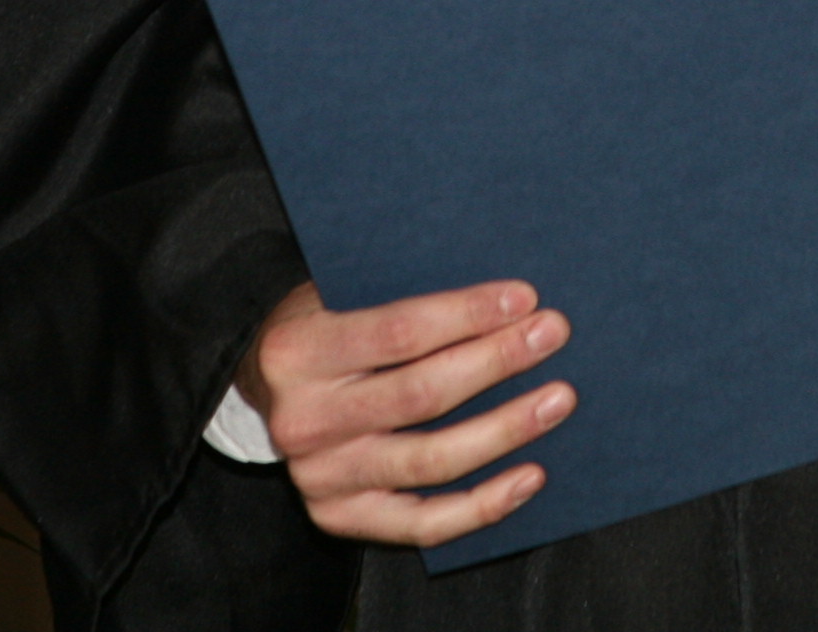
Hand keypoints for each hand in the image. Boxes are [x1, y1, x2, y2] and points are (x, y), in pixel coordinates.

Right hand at [235, 278, 574, 547]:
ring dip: (504, 430)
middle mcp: (302, 420)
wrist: (261, 388)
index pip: (397, 332)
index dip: (466, 314)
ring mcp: (320, 477)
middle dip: (496, 362)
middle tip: (552, 335)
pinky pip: (424, 523)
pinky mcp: (339, 517)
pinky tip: (530, 476)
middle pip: (420, 395)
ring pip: (430, 461)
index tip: (523, 298)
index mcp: (297, 351)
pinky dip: (484, 504)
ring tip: (556, 399)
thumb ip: (397, 295)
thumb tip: (502, 297)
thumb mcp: (335, 294)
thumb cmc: (319, 328)